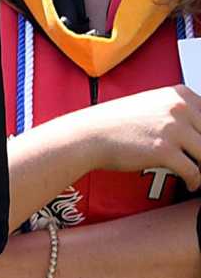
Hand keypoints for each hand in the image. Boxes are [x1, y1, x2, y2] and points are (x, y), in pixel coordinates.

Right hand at [72, 86, 200, 188]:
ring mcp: (173, 129)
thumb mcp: (151, 105)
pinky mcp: (164, 151)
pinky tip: (189, 184)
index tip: (199, 147)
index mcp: (179, 94)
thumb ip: (177, 112)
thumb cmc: (115, 124)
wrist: (87, 135)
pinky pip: (194, 171)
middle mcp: (179, 108)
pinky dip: (195, 181)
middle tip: (197, 162)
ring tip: (197, 176)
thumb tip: (198, 132)